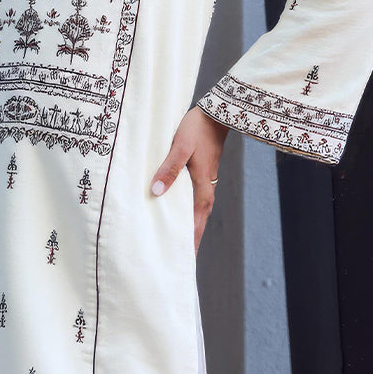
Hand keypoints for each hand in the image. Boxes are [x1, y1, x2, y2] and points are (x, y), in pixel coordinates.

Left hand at [151, 105, 229, 254]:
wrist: (216, 113)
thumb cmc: (197, 128)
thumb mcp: (180, 147)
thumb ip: (169, 168)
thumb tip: (156, 192)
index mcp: (202, 186)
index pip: (196, 221)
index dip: (189, 240)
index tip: (183, 260)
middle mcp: (206, 188)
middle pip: (198, 220)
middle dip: (189, 238)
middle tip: (179, 258)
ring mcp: (206, 181)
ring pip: (197, 210)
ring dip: (189, 225)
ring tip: (177, 240)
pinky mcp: (202, 174)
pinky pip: (195, 199)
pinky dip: (188, 210)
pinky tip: (177, 210)